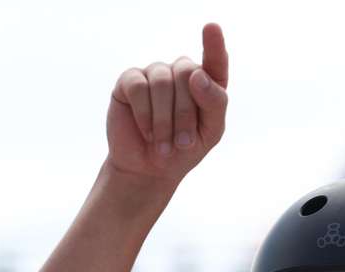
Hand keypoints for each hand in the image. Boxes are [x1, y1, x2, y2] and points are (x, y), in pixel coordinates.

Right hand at [105, 23, 228, 183]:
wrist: (149, 170)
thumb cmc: (183, 150)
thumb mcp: (210, 132)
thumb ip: (214, 103)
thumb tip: (196, 74)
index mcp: (206, 83)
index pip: (214, 60)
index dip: (213, 45)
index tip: (212, 28)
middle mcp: (181, 72)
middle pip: (187, 74)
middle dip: (186, 114)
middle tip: (182, 144)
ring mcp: (155, 74)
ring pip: (162, 82)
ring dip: (165, 120)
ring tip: (163, 146)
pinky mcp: (129, 81)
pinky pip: (139, 87)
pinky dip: (145, 114)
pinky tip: (147, 132)